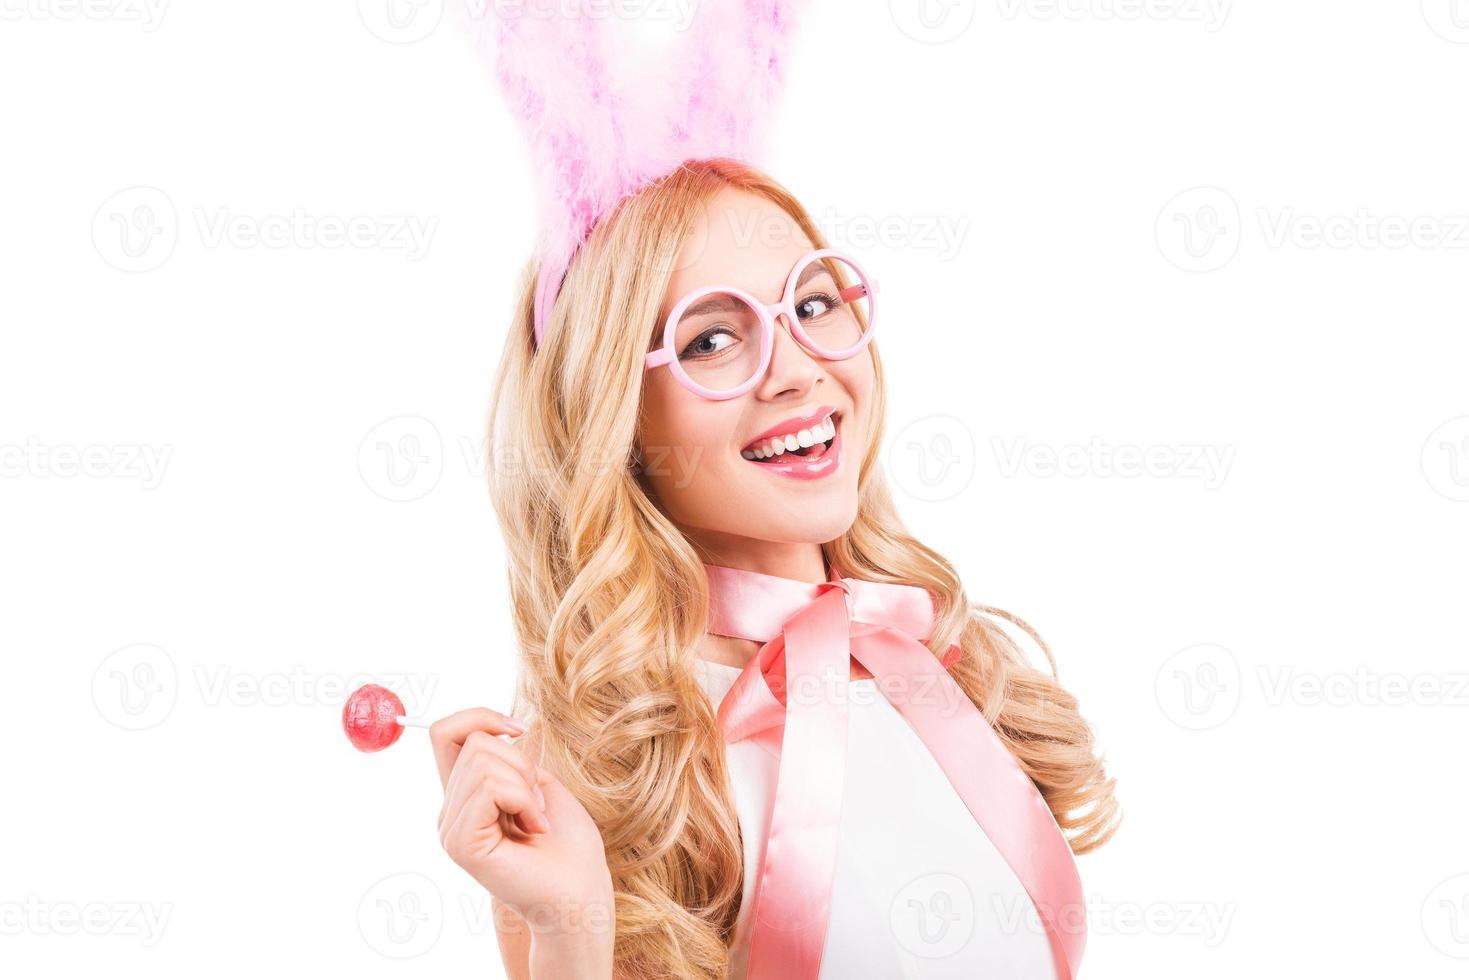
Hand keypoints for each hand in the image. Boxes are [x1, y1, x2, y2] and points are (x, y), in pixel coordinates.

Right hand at [429, 708, 613, 936]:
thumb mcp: (537, 782)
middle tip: (537, 804)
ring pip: (482, 762)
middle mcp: (450, 812)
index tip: (518, 730)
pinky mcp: (460, 844)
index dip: (479, 717)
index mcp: (465, 795)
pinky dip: (523, 800)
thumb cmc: (568, 842)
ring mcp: (451, 830)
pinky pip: (490, 789)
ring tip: (535, 820)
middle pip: (475, 742)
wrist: (582, 891)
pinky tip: (533, 829)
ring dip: (525, 785)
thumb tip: (491, 730)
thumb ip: (504, 757)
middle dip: (521, 763)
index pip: (446, 733)